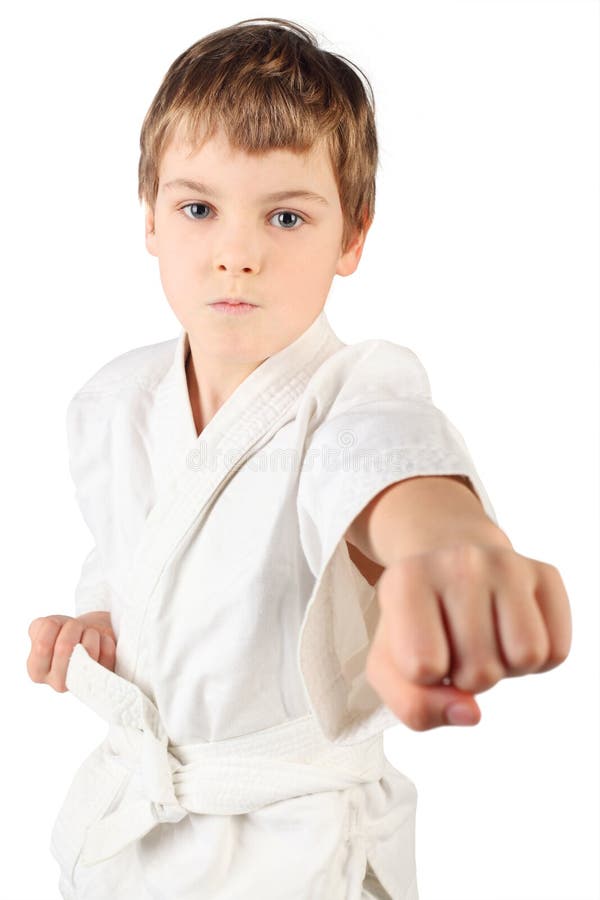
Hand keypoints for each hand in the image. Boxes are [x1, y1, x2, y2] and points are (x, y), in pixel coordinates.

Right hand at [26, 612, 116, 692]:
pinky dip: (105, 638)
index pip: (42, 646)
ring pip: (88, 650)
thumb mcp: (45, 626)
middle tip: (76, 625)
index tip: (57, 623)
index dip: (53, 626)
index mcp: (37, 671)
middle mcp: (58, 683)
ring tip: (88, 634)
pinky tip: (101, 641)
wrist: (88, 636)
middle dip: (73, 627)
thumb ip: (41, 629)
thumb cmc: (63, 632)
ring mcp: (82, 683)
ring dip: (90, 633)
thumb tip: (56, 633)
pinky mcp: (104, 678)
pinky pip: (107, 653)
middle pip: (64, 647)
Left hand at [365, 543, 571, 730]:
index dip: (428, 677)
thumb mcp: (392, 667)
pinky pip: (556, 650)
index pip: (423, 669)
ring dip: (507, 667)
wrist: (448, 568)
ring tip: (485, 638)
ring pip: (525, 657)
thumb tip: (470, 714)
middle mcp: (458, 561)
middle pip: (480, 671)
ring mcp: (506, 563)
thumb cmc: (418, 626)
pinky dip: (536, 659)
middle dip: (469, 676)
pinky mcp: (545, 572)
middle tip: (457, 644)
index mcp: (406, 580)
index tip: (423, 649)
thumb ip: (415, 706)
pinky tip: (509, 630)